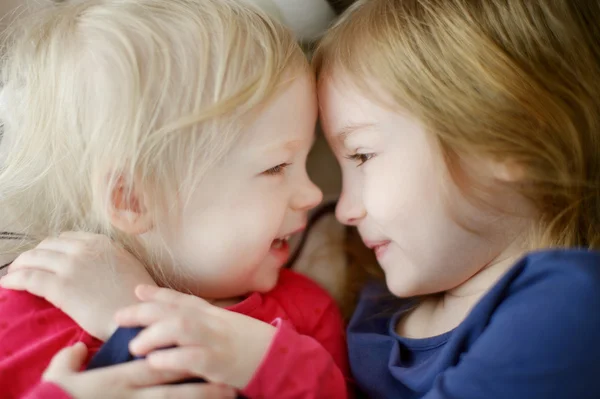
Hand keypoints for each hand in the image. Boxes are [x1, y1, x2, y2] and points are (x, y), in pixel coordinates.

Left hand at [0, 231, 155, 339]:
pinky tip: (8, 284)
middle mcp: (84, 249)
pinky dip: (14, 279)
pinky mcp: (60, 287)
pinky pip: (29, 278)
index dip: (52, 249)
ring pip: (33, 259)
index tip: (46, 259)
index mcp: (101, 243)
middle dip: (33, 255)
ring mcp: (71, 266)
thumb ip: (109, 258)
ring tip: (13, 275)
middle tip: (25, 268)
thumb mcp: (128, 265)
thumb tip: (97, 264)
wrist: (139, 317)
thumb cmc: (138, 298)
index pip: (66, 238)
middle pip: (46, 246)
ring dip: (19, 266)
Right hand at [43, 342, 236, 398]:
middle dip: (203, 382)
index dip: (182, 357)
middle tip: (230, 378)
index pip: (156, 364)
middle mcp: (132, 396)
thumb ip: (70, 359)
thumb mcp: (58, 377)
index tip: (205, 351)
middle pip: (174, 388)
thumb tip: (79, 349)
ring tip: (228, 396)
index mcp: (118, 379)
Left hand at [116, 285, 276, 389]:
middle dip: (144, 312)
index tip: (135, 292)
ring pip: (181, 329)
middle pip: (174, 310)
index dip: (157, 294)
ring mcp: (217, 340)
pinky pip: (193, 358)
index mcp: (214, 314)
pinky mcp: (221, 363)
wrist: (281, 357)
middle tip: (118, 318)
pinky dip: (172, 359)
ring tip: (134, 346)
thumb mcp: (226, 325)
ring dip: (155, 335)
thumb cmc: (249, 343)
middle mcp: (213, 322)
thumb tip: (174, 313)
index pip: (182, 299)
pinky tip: (155, 362)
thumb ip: (201, 318)